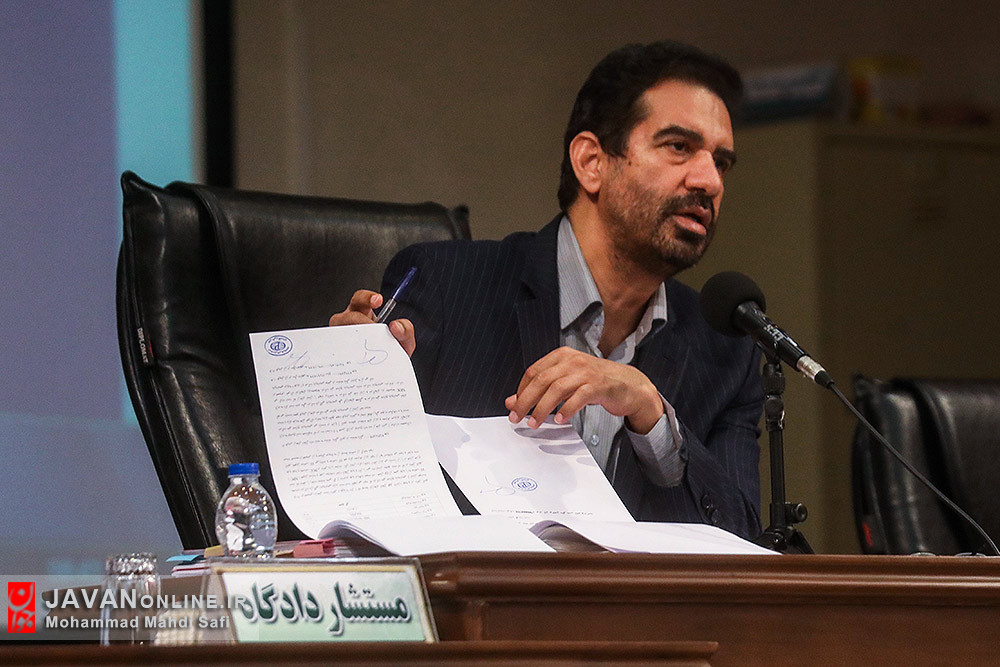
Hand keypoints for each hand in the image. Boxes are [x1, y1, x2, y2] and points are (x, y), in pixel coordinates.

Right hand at [328, 289, 415, 356]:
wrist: (386, 378)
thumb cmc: (391, 355)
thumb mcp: (404, 342)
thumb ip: (406, 331)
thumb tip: (395, 325)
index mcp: (363, 315)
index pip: (360, 300)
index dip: (367, 298)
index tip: (378, 301)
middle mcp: (348, 325)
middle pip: (346, 315)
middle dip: (359, 320)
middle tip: (372, 329)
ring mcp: (341, 341)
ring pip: (339, 335)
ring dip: (352, 339)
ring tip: (365, 349)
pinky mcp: (337, 358)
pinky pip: (336, 354)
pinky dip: (346, 357)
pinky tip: (358, 363)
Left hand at [505, 347, 663, 433]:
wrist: (629, 385)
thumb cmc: (595, 382)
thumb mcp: (566, 383)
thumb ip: (541, 390)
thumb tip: (512, 401)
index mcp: (562, 356)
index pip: (533, 371)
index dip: (521, 390)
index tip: (514, 406)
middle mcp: (573, 361)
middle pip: (541, 380)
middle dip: (526, 400)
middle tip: (517, 417)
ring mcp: (586, 372)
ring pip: (557, 388)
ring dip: (542, 408)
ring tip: (535, 422)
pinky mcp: (599, 385)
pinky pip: (579, 396)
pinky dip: (567, 409)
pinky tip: (560, 419)